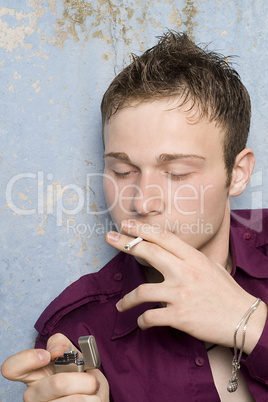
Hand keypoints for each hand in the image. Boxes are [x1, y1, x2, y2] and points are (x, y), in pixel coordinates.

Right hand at [1, 333, 108, 400]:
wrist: (92, 398)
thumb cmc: (79, 376)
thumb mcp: (72, 355)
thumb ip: (61, 343)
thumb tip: (57, 349)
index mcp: (33, 376)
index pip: (11, 368)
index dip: (28, 359)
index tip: (47, 355)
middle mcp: (33, 396)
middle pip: (58, 383)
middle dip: (83, 378)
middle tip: (89, 380)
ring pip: (74, 399)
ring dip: (91, 391)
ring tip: (90, 391)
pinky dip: (94, 400)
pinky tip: (89, 400)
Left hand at [106, 220, 266, 353]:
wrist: (244, 319)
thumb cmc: (226, 292)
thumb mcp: (210, 267)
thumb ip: (188, 259)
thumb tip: (168, 253)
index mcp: (193, 258)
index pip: (163, 237)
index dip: (142, 229)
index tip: (126, 224)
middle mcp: (185, 273)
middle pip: (149, 253)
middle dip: (125, 243)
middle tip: (109, 239)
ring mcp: (181, 294)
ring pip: (142, 291)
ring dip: (127, 299)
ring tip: (121, 304)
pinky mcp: (179, 316)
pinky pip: (151, 317)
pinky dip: (142, 320)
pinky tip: (141, 321)